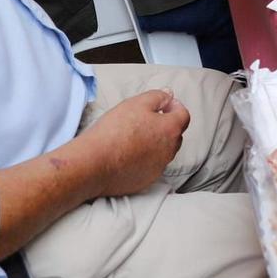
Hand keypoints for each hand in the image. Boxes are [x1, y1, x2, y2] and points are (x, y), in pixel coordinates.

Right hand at [74, 90, 188, 198]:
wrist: (93, 163)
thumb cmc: (114, 130)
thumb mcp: (136, 103)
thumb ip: (158, 97)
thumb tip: (169, 96)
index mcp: (170, 130)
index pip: (183, 115)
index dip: (174, 106)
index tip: (163, 104)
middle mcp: (169, 151)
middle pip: (175, 135)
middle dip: (166, 125)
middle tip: (147, 120)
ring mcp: (158, 168)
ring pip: (164, 152)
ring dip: (156, 143)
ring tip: (135, 137)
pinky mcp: (145, 181)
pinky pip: (151, 166)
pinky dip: (145, 159)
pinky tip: (128, 154)